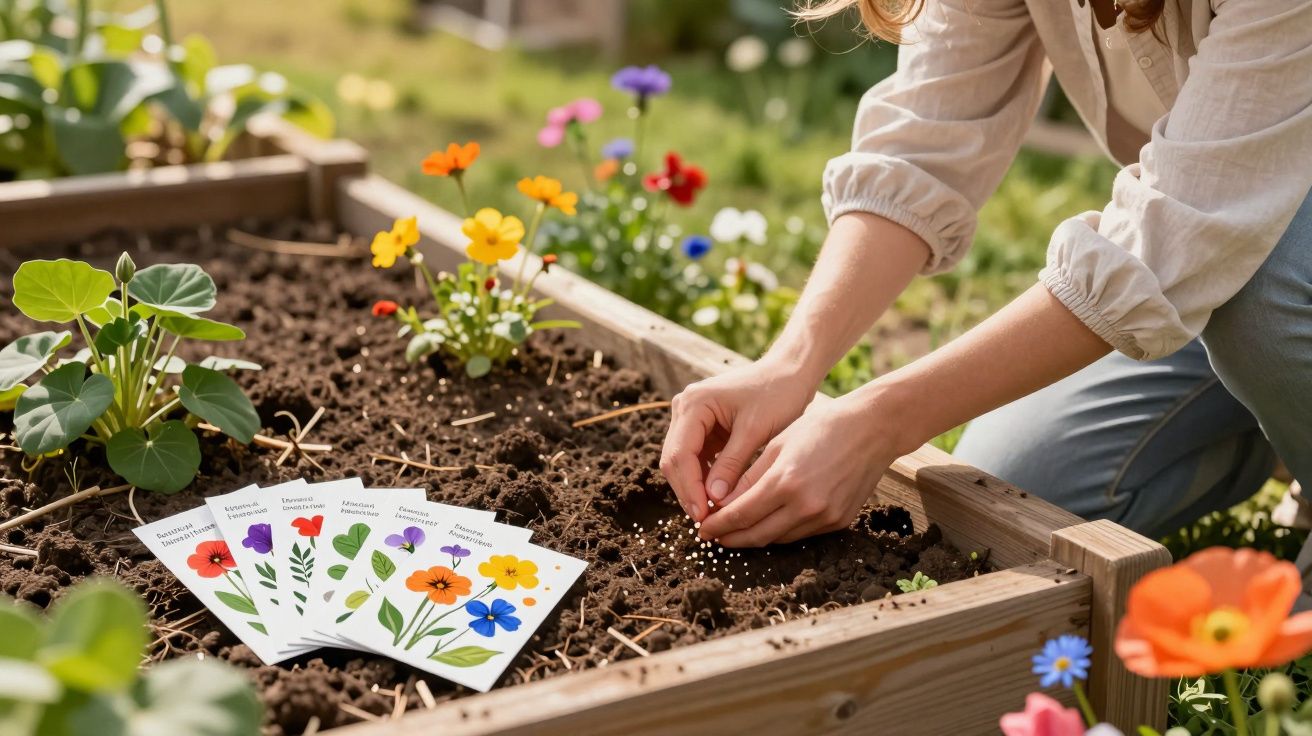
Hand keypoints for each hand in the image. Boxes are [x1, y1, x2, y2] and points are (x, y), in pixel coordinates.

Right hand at [660, 356, 817, 522]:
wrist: (789, 372)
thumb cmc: (777, 394)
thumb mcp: (755, 431)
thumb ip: (732, 464)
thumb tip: (714, 501)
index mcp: (694, 404)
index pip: (680, 455)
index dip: (689, 489)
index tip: (704, 515)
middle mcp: (684, 407)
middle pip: (675, 460)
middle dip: (689, 491)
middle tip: (706, 522)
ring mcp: (691, 417)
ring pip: (682, 462)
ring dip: (694, 487)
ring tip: (713, 514)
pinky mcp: (702, 427)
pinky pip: (696, 458)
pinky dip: (704, 478)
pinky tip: (718, 498)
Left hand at [697, 386, 918, 546]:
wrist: (873, 428)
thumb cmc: (823, 427)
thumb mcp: (779, 444)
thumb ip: (749, 477)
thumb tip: (721, 502)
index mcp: (786, 482)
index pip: (741, 515)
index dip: (718, 525)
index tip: (702, 528)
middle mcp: (806, 505)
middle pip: (758, 535)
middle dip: (731, 539)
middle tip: (713, 537)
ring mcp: (825, 517)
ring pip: (779, 539)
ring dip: (754, 538)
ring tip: (736, 532)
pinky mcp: (839, 521)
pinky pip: (801, 534)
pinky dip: (780, 532)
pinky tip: (767, 524)